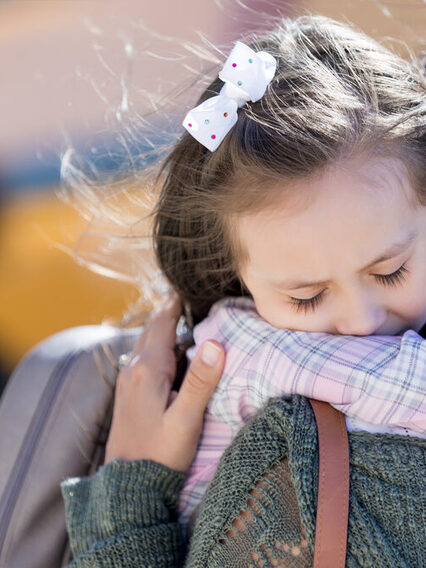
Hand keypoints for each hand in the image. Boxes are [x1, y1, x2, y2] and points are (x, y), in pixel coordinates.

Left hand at [104, 292, 225, 472]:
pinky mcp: (128, 395)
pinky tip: (166, 357)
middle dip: (168, 314)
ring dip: (161, 331)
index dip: (174, 304)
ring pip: (145, 346)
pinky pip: (141, 360)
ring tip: (179, 321)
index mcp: (148, 370)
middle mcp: (133, 370)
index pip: (162, 325)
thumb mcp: (186, 419)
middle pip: (151, 331)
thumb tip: (216, 343)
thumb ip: (201, 381)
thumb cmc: (161, 454)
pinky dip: (155, 349)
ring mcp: (127, 383)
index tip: (183, 286)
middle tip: (184, 299)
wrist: (127, 487)